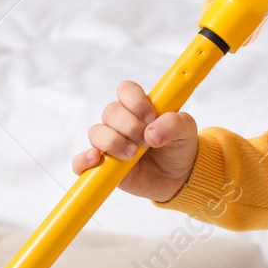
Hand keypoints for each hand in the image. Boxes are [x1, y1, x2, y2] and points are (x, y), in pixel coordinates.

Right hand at [72, 80, 199, 202]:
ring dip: (114, 142)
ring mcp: (110, 142)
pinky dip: (84, 160)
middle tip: (146, 141)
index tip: (151, 117)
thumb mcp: (186, 130)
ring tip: (133, 154)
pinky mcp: (102, 165)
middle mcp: (121, 122)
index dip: (135, 101)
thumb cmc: (179, 146)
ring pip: (97, 132)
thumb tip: (152, 133)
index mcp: (140, 106)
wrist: (178, 176)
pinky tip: (97, 159)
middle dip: (130, 126)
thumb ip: (174, 124)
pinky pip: (81, 161)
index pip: (126, 90)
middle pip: (111, 112)